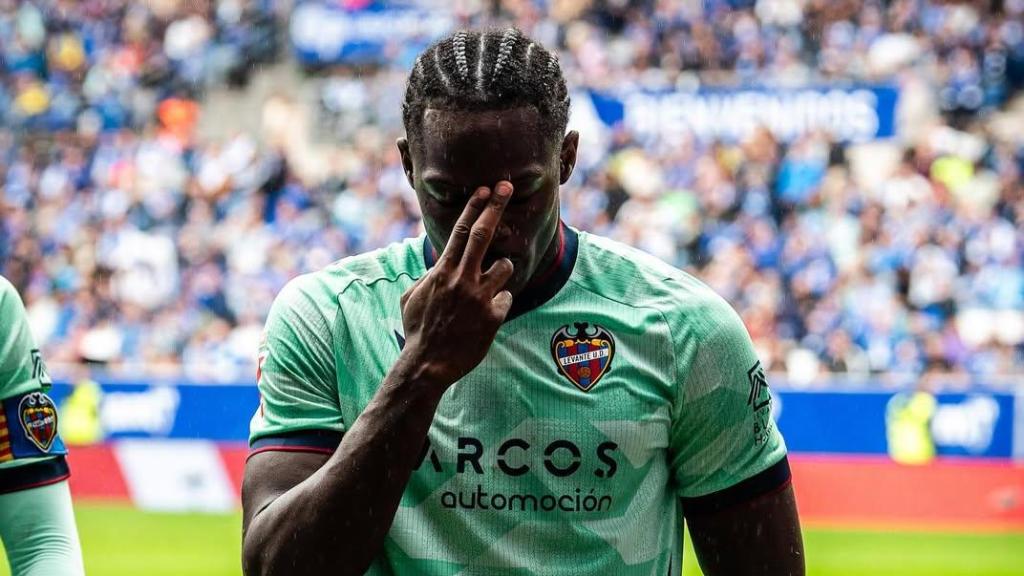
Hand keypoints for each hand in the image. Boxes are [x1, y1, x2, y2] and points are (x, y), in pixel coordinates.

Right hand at [398, 181, 515, 388]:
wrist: (427, 365)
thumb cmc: (418, 330)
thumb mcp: (411, 297)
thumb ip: (427, 276)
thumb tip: (437, 264)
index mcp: (442, 272)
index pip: (460, 231)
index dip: (474, 207)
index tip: (485, 189)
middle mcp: (462, 279)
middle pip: (483, 234)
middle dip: (496, 207)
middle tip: (506, 186)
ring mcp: (479, 297)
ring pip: (504, 267)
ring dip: (501, 271)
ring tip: (488, 287)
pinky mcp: (493, 317)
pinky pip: (506, 299)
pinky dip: (498, 304)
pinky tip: (484, 318)